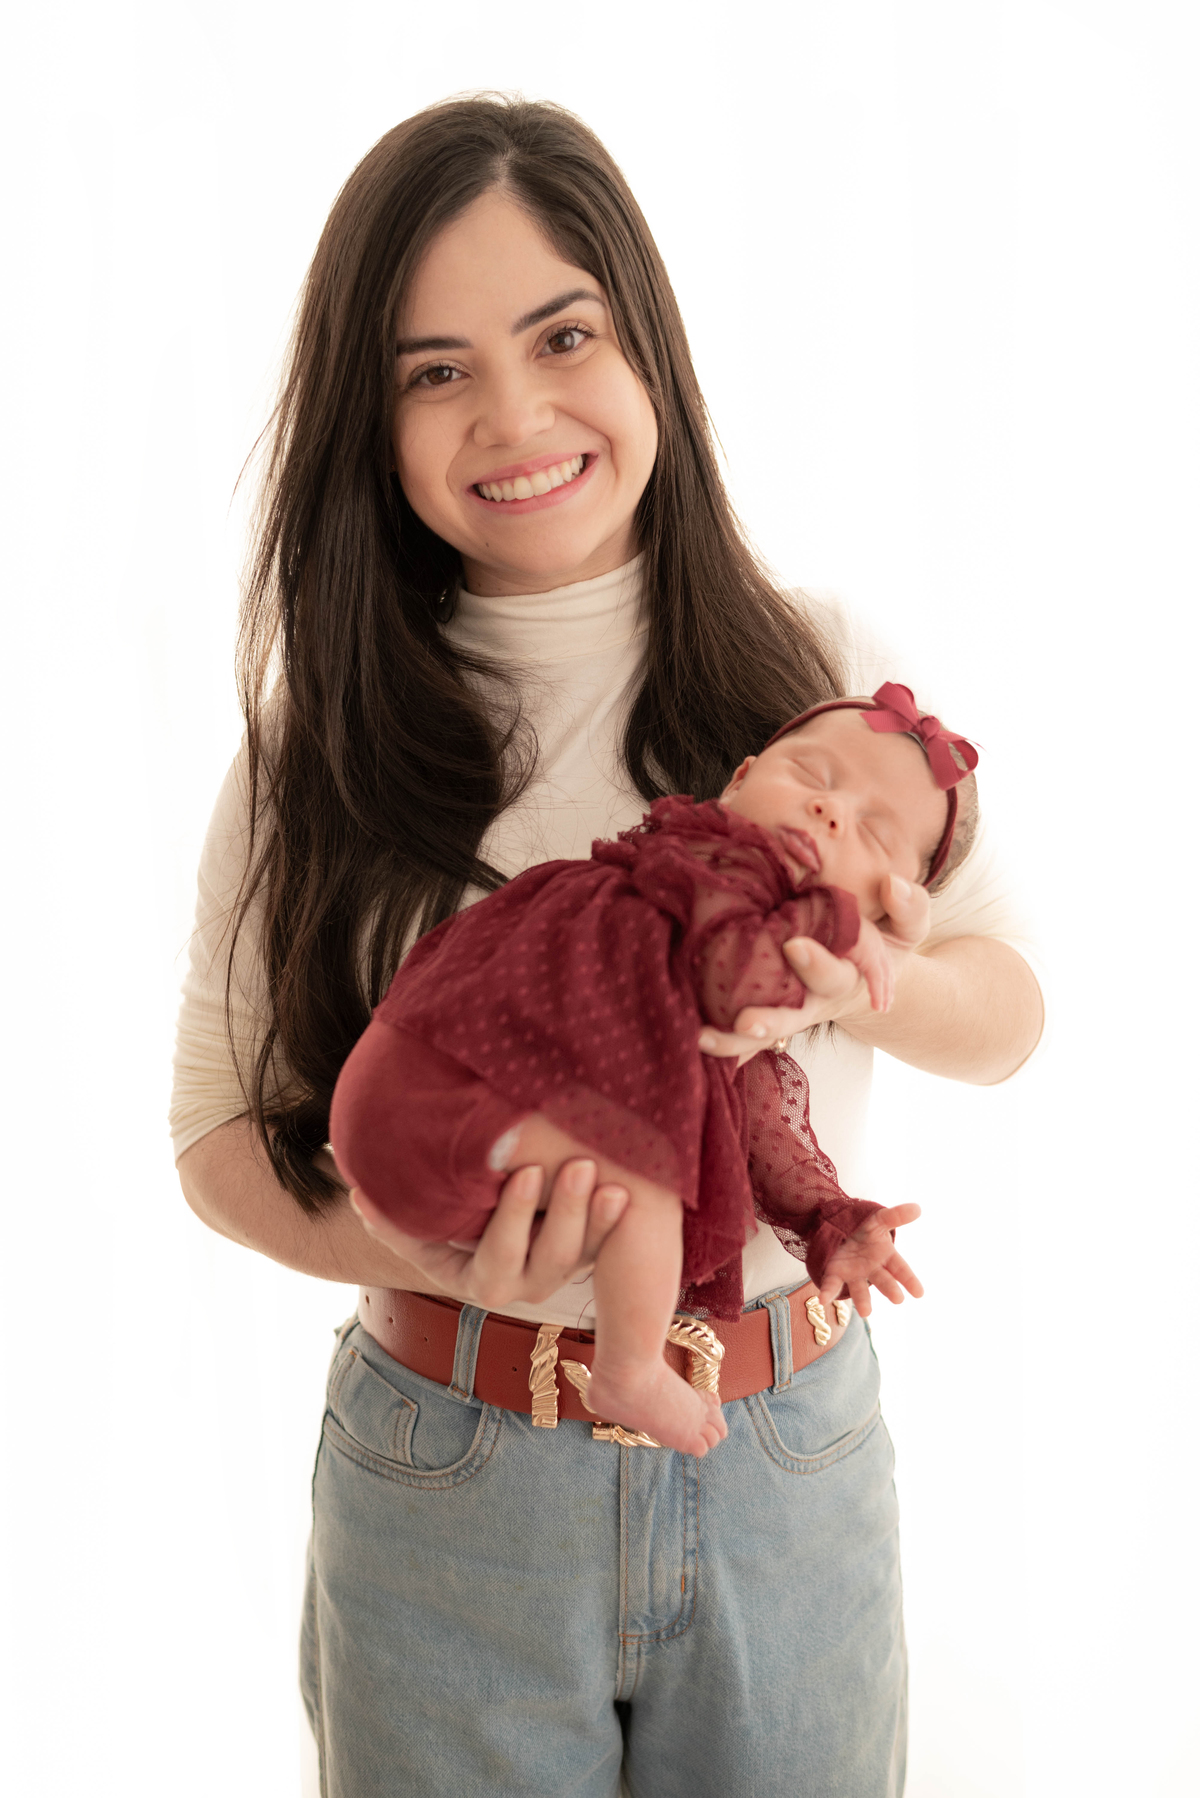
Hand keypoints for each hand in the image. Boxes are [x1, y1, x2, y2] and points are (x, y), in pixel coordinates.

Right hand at [348, 1159, 628, 1309]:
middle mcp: (526, 1283)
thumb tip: (359, 1192)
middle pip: (553, 1262)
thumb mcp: (413, 1221)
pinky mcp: (587, 1249)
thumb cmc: (434, 1217)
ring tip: (613, 1179)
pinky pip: (608, 1242)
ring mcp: (560, 1268)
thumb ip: (391, 1213)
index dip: (514, 1220)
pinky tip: (634, 1183)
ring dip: (599, 1219)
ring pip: (586, 1255)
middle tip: (577, 1165)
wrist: (471, 1221)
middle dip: (567, 1214)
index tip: (526, 1172)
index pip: (499, 1260)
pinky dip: (617, 1217)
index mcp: (481, 1282)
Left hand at [698, 872, 931, 1065]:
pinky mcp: (768, 1013)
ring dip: (733, 1041)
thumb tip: (892, 884)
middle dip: (770, 1019)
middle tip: (745, 1020)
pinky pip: (744, 1038)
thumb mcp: (909, 928)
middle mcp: (814, 1000)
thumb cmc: (883, 943)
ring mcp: (789, 1012)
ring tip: (702, 1038)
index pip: (834, 972)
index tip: (794, 945)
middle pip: (792, 1015)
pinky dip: (725, 1045)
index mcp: (847, 977)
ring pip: (762, 1035)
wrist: (872, 981)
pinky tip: (694, 1044)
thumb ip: (910, 907)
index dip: (816, 962)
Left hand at [818, 1202, 923, 1315]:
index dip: (910, 1280)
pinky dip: (828, 1293)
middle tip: (898, 1299)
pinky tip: (823, 1299)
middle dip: (890, 1289)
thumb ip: (896, 1215)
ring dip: (862, 1300)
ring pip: (859, 1289)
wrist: (840, 1228)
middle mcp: (871, 1269)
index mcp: (884, 1256)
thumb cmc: (864, 1228)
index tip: (919, 1293)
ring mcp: (854, 1274)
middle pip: (882, 1280)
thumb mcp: (879, 1219)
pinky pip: (832, 1284)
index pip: (900, 1268)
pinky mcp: (835, 1273)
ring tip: (866, 1312)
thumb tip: (918, 1207)